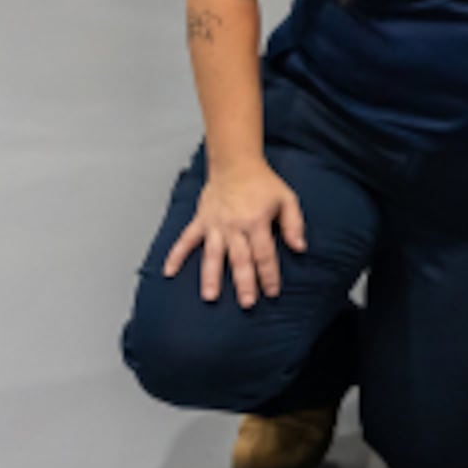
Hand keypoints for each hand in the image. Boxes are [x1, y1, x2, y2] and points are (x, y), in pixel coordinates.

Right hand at [164, 162, 305, 306]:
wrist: (235, 164)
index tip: (272, 293)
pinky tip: (168, 272)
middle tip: (247, 303)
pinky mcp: (200, 222)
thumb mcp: (287, 199)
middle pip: (240, 259)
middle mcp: (234, 226)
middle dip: (244, 283)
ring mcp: (214, 225)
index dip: (269, 275)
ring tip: (210, 297)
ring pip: (212, 254)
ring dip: (211, 276)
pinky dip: (176, 255)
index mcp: (256, 222)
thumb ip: (294, 224)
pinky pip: (185, 240)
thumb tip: (300, 247)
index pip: (264, 254)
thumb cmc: (263, 183)